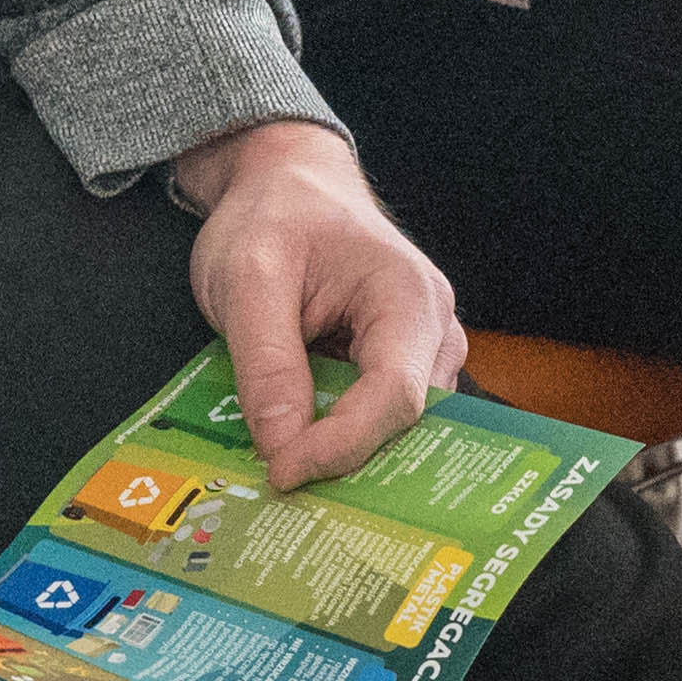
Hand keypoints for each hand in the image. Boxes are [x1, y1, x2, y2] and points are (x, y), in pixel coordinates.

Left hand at [169, 121, 462, 486]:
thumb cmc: (273, 217)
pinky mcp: (394, 366)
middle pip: (401, 421)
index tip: (282, 472)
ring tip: (285, 478)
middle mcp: (432, 330)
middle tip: (283, 496)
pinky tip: (295, 453)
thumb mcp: (249, 277)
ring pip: (391, 428)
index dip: (341, 445)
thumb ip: (266, 361)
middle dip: (346, 462)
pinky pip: (375, 417)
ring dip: (341, 456)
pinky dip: (336, 438)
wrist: (286, 185)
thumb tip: (281, 446)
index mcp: (409, 298)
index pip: (393, 395)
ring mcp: (420, 351)